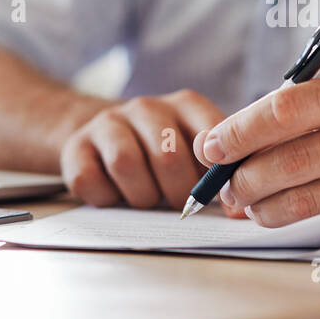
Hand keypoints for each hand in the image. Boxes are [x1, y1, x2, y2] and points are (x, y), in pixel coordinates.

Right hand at [60, 89, 227, 208]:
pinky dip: (105, 198)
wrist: (104, 138)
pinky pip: (90, 180)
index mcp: (186, 105)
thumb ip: (222, 176)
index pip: (210, 133)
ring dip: (141, 196)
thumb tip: (243, 212)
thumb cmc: (164, 153)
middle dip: (177, 193)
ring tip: (147, 197)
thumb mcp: (198, 154)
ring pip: (127, 164)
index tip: (216, 192)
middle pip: (168, 156)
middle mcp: (147, 107)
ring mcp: (109, 123)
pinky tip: (114, 193)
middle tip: (177, 202)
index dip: (215, 170)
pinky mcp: (76, 147)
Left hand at [191, 71, 319, 232]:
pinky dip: (294, 227)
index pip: (289, 107)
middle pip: (294, 160)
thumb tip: (220, 152)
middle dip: (245, 178)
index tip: (211, 146)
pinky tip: (280, 219)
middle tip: (225, 187)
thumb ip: (290, 119)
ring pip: (308, 201)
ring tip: (248, 205)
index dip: (241, 129)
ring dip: (263, 209)